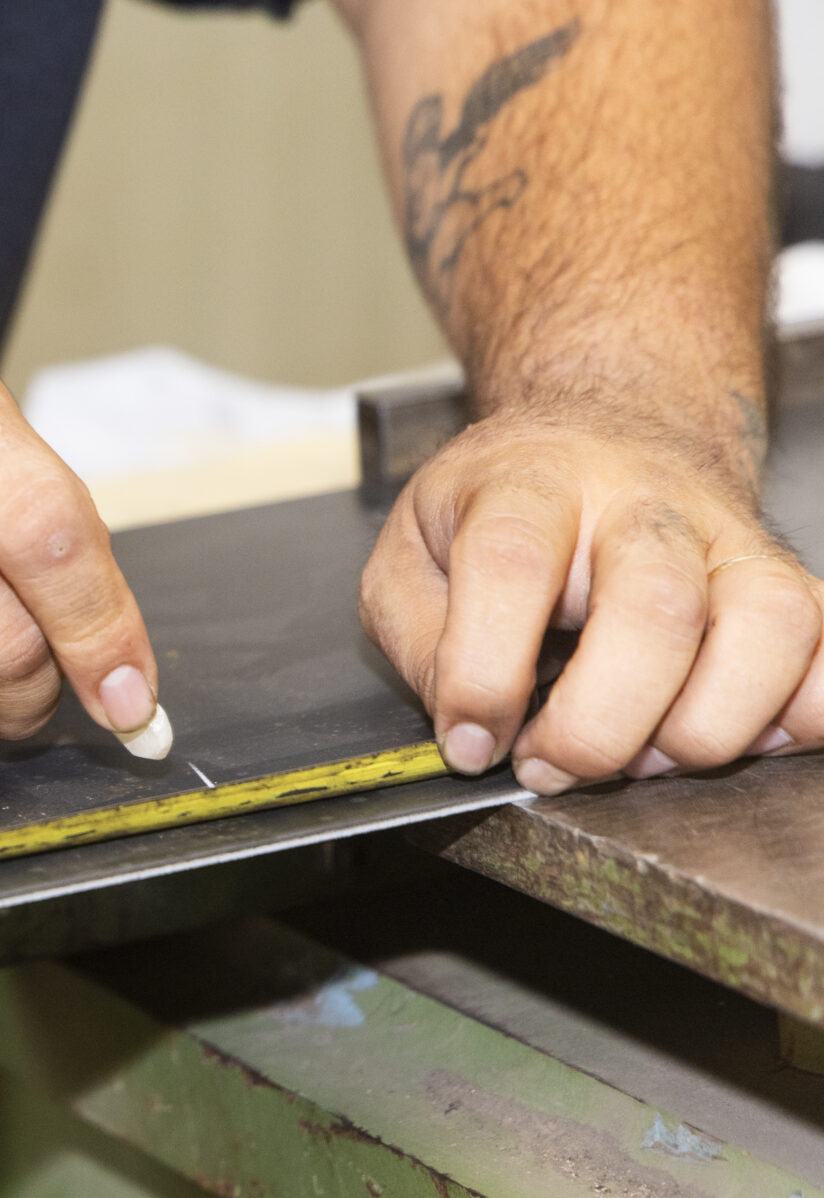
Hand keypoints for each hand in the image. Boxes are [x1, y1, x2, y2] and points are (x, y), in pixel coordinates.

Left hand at [361, 406, 823, 793]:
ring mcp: (733, 540)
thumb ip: (419, 636)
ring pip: (771, 625)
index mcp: (531, 485)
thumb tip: (468, 732)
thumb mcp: (412, 550)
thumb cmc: (503, 508)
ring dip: (706, 725)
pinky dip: (799, 718)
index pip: (513, 562)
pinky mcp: (793, 581)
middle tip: (552, 763)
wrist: (607, 434)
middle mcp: (645, 505)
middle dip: (600, 724)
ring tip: (645, 754)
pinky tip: (734, 731)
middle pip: (656, 606)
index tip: (473, 741)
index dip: (485, 670)